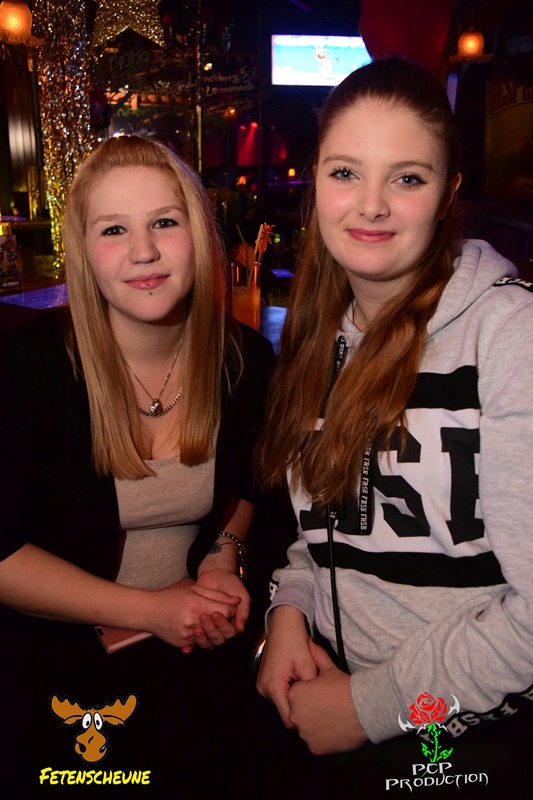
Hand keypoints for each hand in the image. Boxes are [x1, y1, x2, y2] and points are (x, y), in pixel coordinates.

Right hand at [146, 579, 240, 650]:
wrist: (149, 611)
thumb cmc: (171, 597)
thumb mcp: (195, 589)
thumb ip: (218, 595)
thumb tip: (237, 601)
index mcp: (197, 605)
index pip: (226, 612)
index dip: (230, 610)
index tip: (227, 607)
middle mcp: (193, 622)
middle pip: (220, 626)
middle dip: (223, 621)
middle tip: (219, 615)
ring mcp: (188, 635)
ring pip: (211, 636)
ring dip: (212, 629)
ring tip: (206, 620)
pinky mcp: (183, 643)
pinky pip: (199, 642)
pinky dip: (201, 635)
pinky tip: (195, 626)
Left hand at [190, 569, 249, 649]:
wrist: (215, 574)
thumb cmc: (230, 583)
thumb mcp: (241, 593)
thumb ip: (243, 610)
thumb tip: (241, 629)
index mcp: (234, 622)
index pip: (230, 632)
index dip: (223, 625)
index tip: (215, 613)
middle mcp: (222, 627)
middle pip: (218, 638)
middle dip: (211, 630)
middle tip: (204, 617)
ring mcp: (210, 628)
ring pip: (208, 642)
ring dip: (202, 639)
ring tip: (196, 629)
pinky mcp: (199, 627)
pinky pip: (195, 641)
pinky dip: (190, 646)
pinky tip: (186, 648)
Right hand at [256, 605, 317, 726]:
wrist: (284, 623)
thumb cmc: (296, 641)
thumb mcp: (309, 666)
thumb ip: (311, 691)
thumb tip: (315, 709)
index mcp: (273, 687)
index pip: (288, 718)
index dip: (303, 718)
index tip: (316, 713)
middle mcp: (263, 688)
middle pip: (285, 710)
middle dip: (300, 707)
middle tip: (314, 696)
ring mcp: (262, 684)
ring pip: (282, 702)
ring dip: (295, 697)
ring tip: (306, 684)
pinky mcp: (265, 680)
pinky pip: (279, 693)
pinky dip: (290, 690)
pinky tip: (299, 680)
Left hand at [287, 638, 367, 754]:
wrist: (364, 709)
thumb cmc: (344, 688)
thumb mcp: (329, 668)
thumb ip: (316, 655)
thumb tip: (310, 642)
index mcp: (295, 696)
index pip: (295, 695)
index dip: (307, 693)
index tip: (319, 693)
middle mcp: (295, 716)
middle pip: (298, 713)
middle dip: (308, 709)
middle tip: (325, 705)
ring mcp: (305, 734)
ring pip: (305, 728)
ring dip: (313, 724)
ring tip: (330, 716)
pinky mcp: (315, 748)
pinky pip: (314, 742)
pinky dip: (321, 737)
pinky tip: (332, 728)